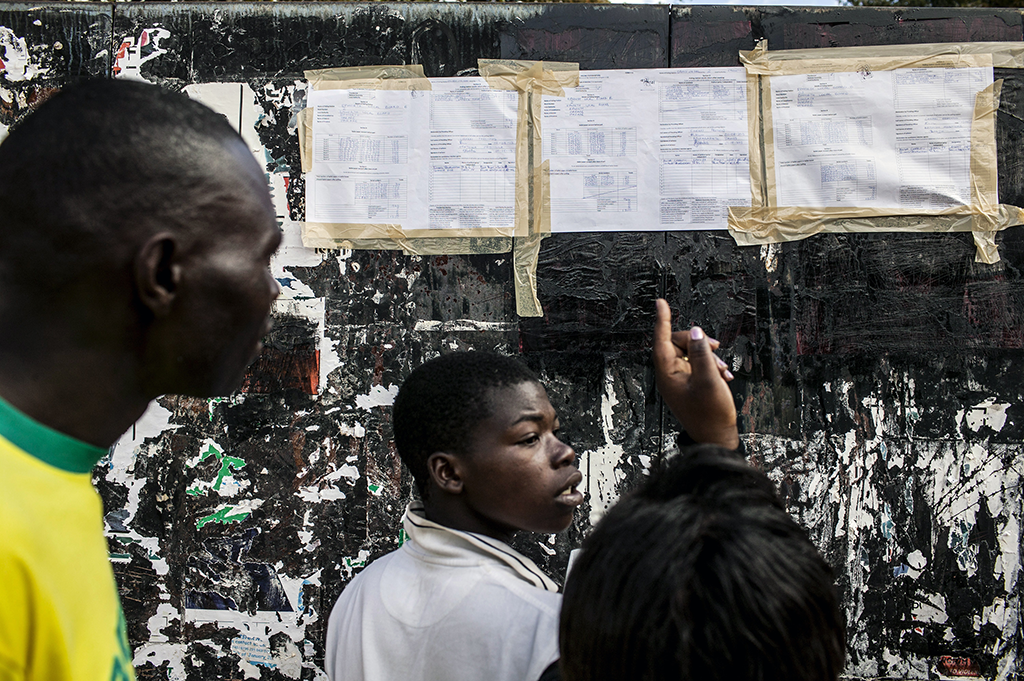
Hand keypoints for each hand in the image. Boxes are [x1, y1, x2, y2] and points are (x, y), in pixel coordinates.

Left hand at [653, 298, 738, 449]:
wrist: (717, 437)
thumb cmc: (710, 415)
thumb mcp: (709, 380)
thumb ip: (701, 354)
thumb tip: (696, 333)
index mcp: (668, 374)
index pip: (662, 340)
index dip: (663, 320)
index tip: (661, 303)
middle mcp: (671, 374)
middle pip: (679, 343)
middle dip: (699, 343)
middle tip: (715, 348)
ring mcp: (681, 378)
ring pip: (691, 352)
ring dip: (709, 356)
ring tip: (723, 370)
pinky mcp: (691, 382)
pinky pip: (698, 364)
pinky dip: (712, 366)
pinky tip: (724, 376)